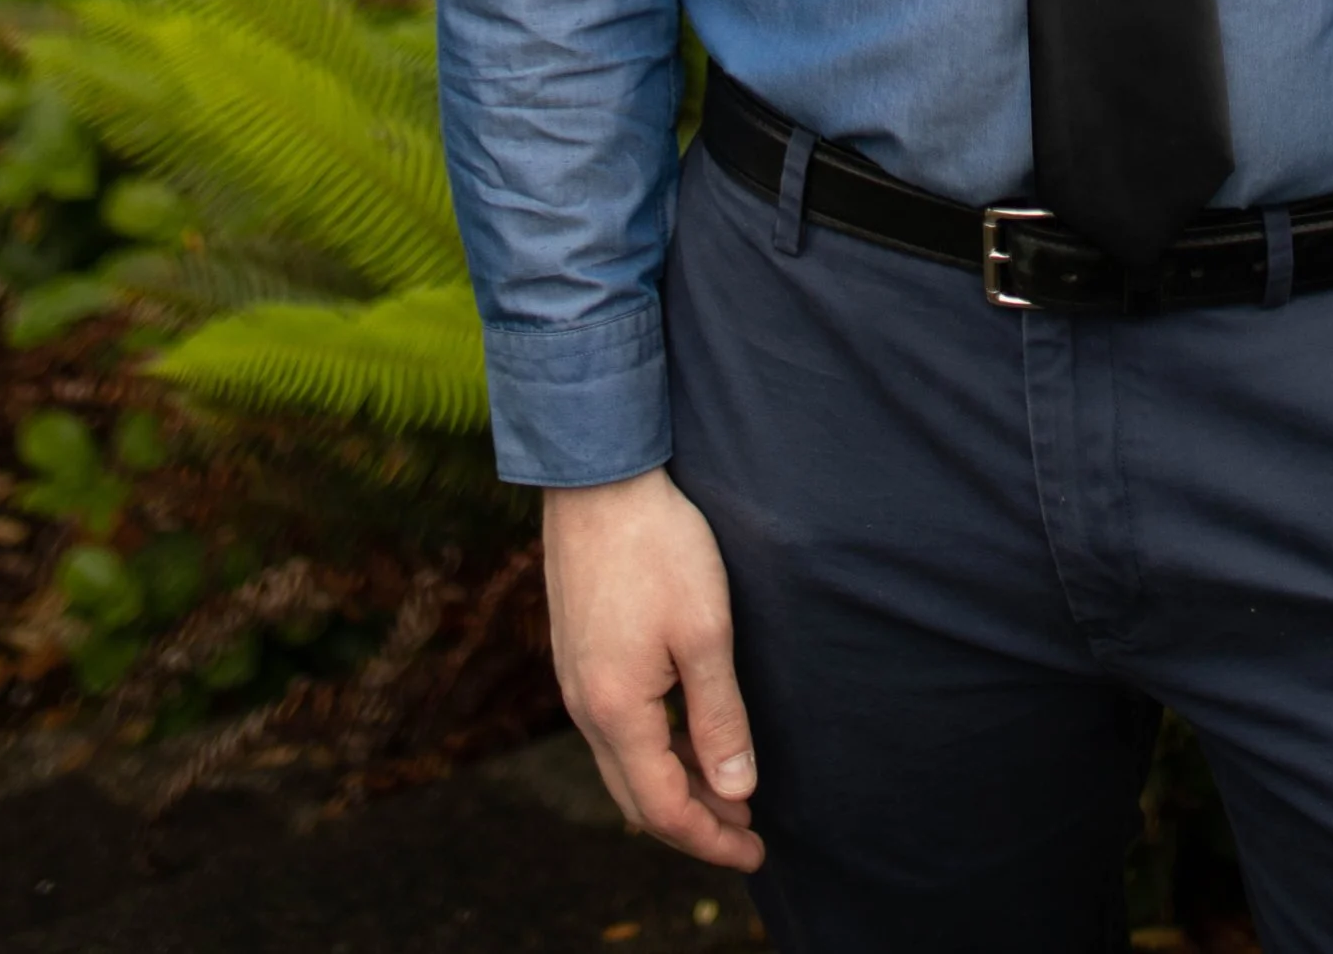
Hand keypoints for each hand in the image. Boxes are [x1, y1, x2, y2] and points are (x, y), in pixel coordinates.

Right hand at [544, 468, 764, 870]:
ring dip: (675, 785)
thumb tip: (736, 791)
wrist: (598, 481)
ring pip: (624, 764)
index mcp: (616, 711)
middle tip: (747, 834)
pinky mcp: (578, 655)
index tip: (756, 852)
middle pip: (637, 797)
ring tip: (728, 791)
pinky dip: (655, 749)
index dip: (710, 838)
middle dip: (693, 823)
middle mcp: (586, 708)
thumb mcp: (706, 632)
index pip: (662, 808)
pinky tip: (689, 735)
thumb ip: (719, 716)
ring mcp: (576, 682)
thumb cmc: (660, 548)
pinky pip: (616, 729)